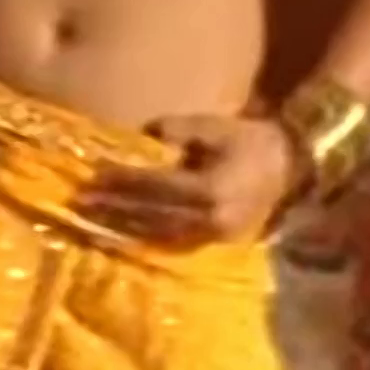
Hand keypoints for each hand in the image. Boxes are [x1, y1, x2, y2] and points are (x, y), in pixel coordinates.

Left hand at [77, 114, 295, 247]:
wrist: (290, 167)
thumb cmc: (250, 140)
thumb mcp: (214, 126)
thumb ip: (177, 130)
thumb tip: (142, 136)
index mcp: (209, 190)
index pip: (154, 187)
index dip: (121, 182)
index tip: (92, 177)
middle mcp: (208, 219)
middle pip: (150, 215)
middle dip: (113, 209)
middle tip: (79, 204)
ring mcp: (212, 236)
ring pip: (157, 234)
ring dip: (122, 229)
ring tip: (91, 223)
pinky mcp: (214, 243)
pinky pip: (172, 242)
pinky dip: (144, 237)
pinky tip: (122, 234)